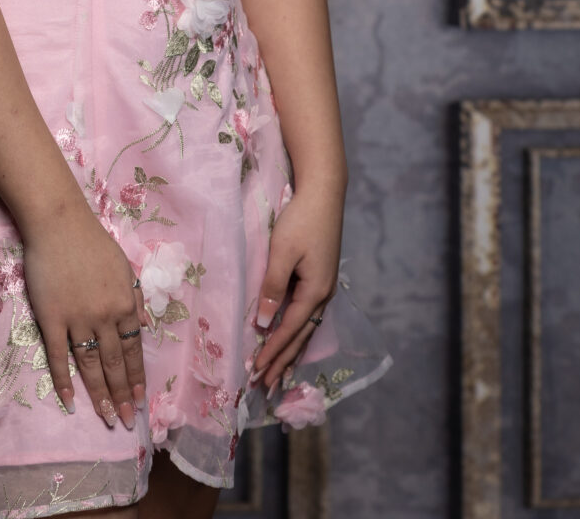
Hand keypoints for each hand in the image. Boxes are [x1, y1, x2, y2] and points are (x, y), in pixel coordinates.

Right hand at [22, 206, 149, 429]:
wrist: (58, 223)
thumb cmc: (93, 242)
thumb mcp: (125, 267)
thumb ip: (136, 297)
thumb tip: (145, 326)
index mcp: (125, 303)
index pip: (133, 349)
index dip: (136, 376)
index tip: (140, 400)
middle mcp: (105, 316)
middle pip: (114, 363)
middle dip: (122, 395)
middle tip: (126, 421)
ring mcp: (77, 319)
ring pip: (91, 365)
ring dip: (99, 395)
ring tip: (106, 418)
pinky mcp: (52, 319)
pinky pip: (59, 356)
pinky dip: (65, 380)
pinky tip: (70, 401)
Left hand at [248, 181, 343, 389]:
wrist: (324, 193)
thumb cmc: (300, 220)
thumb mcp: (282, 252)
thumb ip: (273, 288)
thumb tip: (265, 324)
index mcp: (315, 292)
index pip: (289, 331)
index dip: (272, 353)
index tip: (256, 374)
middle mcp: (322, 295)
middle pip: (300, 337)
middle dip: (282, 361)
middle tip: (265, 387)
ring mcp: (324, 287)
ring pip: (305, 328)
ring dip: (290, 352)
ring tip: (279, 374)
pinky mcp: (320, 277)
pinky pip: (307, 315)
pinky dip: (297, 333)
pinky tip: (293, 340)